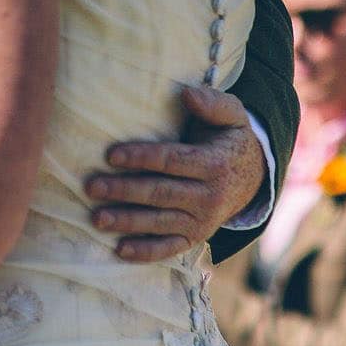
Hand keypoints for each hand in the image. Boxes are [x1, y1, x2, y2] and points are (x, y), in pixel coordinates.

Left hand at [84, 85, 264, 262]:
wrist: (253, 178)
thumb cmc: (229, 139)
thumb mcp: (232, 116)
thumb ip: (212, 103)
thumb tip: (188, 93)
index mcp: (214, 164)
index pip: (172, 160)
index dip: (141, 157)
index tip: (111, 155)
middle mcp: (210, 196)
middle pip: (161, 193)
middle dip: (124, 191)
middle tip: (92, 187)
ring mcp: (203, 221)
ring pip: (161, 222)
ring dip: (127, 222)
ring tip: (97, 218)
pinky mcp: (196, 237)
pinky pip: (171, 248)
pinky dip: (146, 252)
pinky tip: (120, 250)